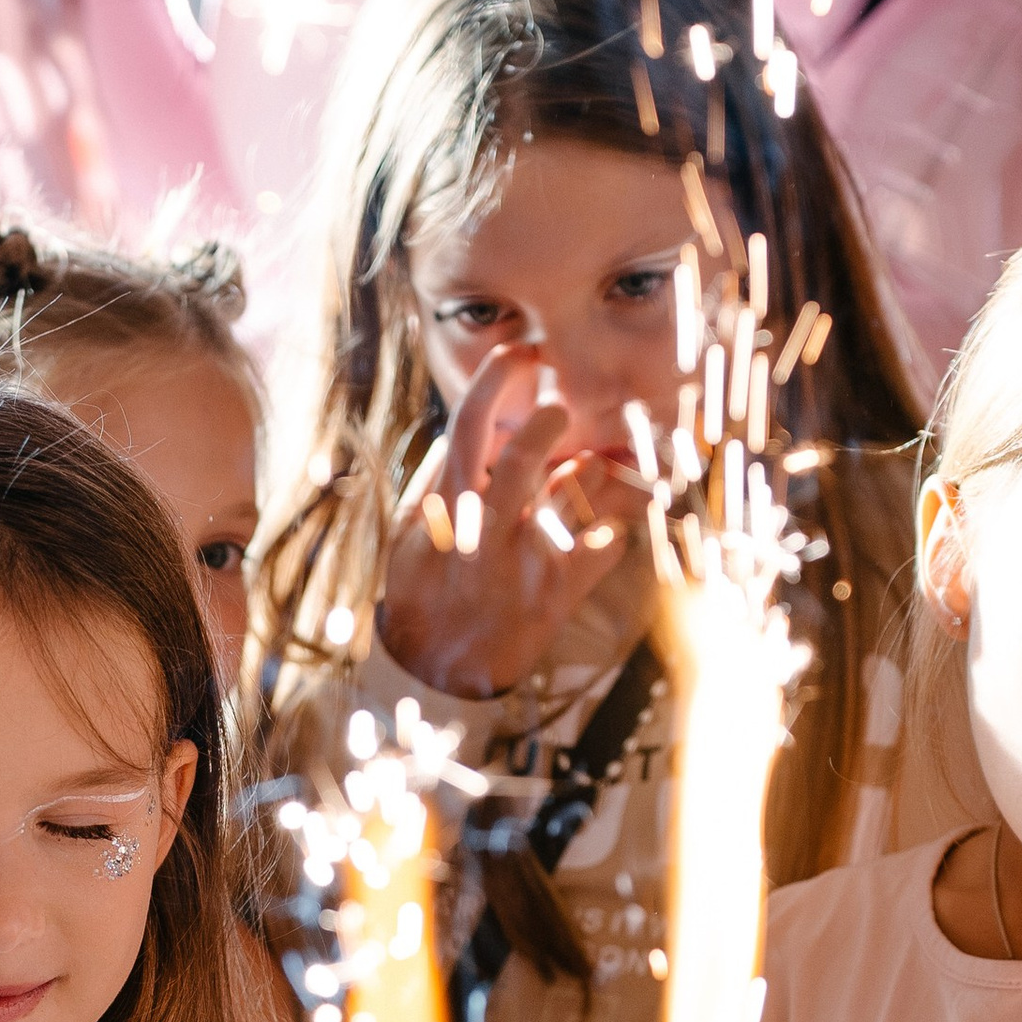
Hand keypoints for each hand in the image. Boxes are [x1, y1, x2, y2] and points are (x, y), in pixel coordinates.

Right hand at [376, 346, 625, 696]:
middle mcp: (487, 530)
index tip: (521, 350)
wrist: (440, 671)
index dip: (499, 377)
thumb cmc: (426, 593)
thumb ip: (437, 479)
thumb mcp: (412, 533)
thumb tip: (462, 431)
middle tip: (560, 409)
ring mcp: (525, 563)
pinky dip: (609, 530)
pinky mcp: (558, 594)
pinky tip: (599, 531)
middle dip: (547, 425)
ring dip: (587, 474)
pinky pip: (605, 542)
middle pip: (524, 460)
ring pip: (573, 494)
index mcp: (449, 504)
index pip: (472, 424)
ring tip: (586, 472)